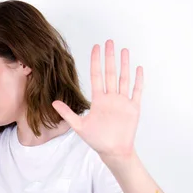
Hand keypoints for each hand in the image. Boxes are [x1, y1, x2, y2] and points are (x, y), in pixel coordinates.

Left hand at [52, 40, 143, 160]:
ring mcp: (122, 101)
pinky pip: (137, 91)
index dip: (95, 61)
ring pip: (124, 79)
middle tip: (109, 42)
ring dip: (124, 65)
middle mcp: (110, 98)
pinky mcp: (133, 108)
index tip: (95, 47)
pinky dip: (138, 80)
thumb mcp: (79, 126)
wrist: (113, 151)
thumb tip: (53, 102)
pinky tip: (138, 69)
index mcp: (98, 100)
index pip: (96, 76)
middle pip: (110, 73)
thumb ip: (68, 113)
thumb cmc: (97, 140)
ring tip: (124, 50)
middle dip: (109, 57)